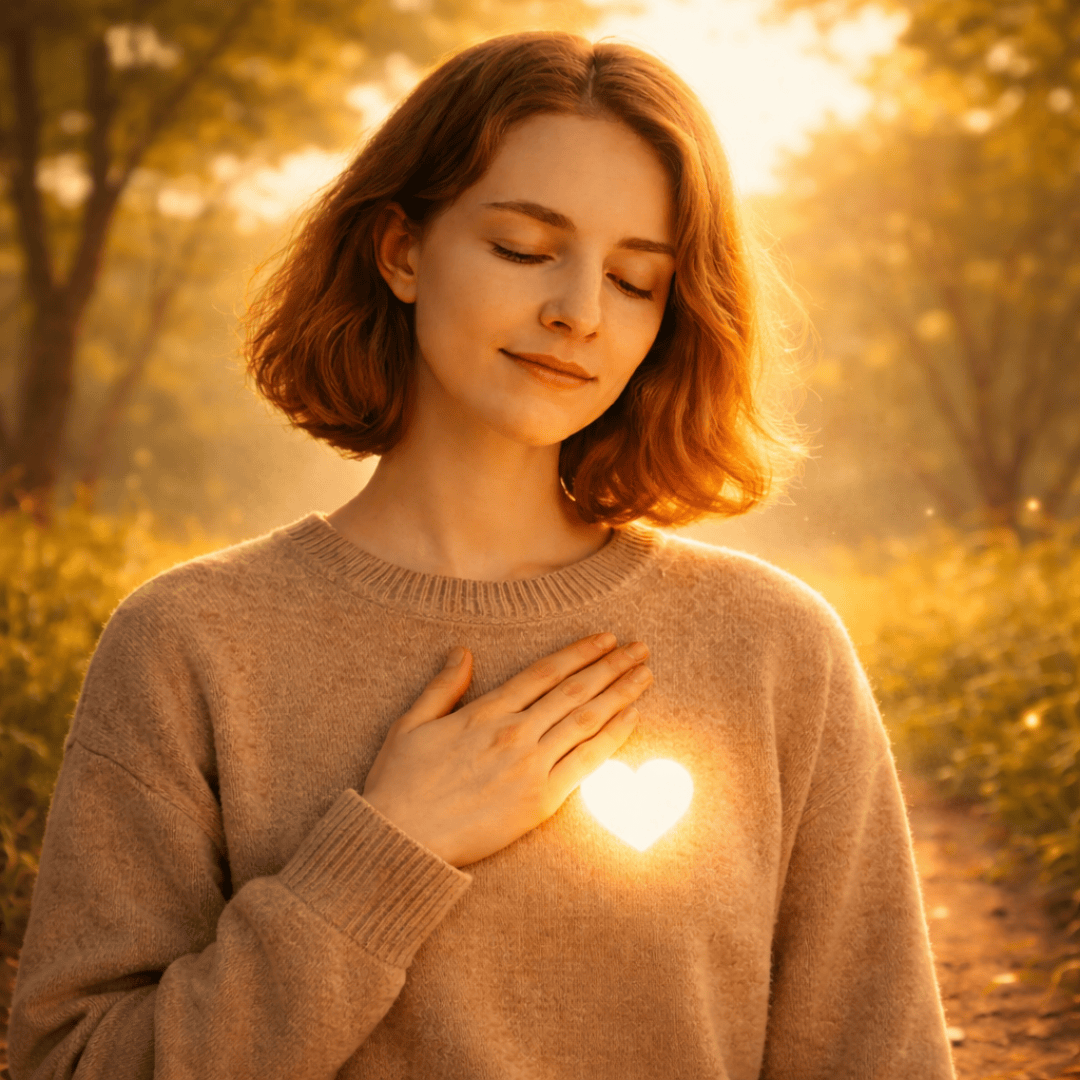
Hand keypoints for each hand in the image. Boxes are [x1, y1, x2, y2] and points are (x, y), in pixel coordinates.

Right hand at [361, 634, 652, 866]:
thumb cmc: (399, 784)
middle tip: (640, 648)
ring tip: (645, 674)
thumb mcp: (410, 724)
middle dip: (612, 665)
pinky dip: (612, 738)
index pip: (544, 672)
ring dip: (620, 694)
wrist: (401, 840)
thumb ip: (443, 687)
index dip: (579, 652)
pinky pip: (586, 763)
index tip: (604, 638)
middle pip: (575, 690)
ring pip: (586, 720)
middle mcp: (514, 733)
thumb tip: (462, 651)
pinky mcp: (541, 801)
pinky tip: (632, 719)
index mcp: (484, 712)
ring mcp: (530, 766)